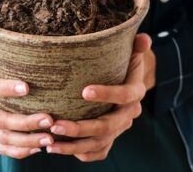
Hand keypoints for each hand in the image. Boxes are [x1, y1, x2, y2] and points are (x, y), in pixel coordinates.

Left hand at [46, 34, 154, 161]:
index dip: (107, 94)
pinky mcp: (110, 138)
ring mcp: (119, 129)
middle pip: (107, 126)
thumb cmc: (124, 64)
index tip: (84, 91)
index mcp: (136, 92)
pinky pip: (98, 152)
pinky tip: (60, 149)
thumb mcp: (132, 52)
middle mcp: (129, 114)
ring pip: (100, 143)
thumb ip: (137, 45)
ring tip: (50, 142)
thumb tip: (143, 38)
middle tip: (56, 124)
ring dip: (74, 145)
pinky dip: (81, 153)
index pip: (125, 95)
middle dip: (81, 128)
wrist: (127, 84)